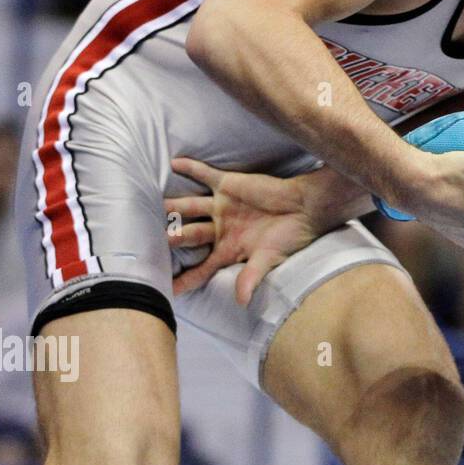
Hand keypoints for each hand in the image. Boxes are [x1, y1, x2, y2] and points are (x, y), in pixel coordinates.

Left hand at [165, 157, 330, 304]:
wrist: (305, 207)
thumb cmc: (290, 236)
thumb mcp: (269, 259)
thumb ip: (251, 277)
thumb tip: (241, 302)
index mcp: (229, 250)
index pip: (202, 268)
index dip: (185, 279)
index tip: (166, 289)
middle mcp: (220, 229)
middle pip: (190, 235)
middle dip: (175, 238)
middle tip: (160, 239)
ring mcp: (222, 206)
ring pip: (190, 207)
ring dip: (174, 207)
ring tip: (158, 206)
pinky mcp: (228, 185)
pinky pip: (205, 175)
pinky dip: (191, 168)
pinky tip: (175, 163)